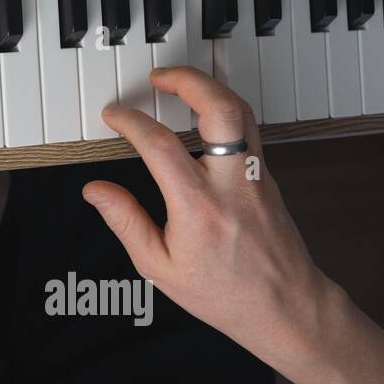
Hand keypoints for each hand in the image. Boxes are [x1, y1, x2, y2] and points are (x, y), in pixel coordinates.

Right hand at [82, 66, 339, 379]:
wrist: (286, 307)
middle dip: (186, 81)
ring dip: (209, 89)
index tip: (114, 115)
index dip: (130, 121)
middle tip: (159, 77)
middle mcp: (231, 184)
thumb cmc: (225, 294)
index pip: (159, 144)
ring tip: (179, 85)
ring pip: (241, 111)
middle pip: (219, 108)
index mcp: (198, 207)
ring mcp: (254, 177)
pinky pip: (248, 129)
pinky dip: (222, 111)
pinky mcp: (265, 177)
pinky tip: (202, 116)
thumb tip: (96, 191)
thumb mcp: (159, 268)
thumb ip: (125, 222)